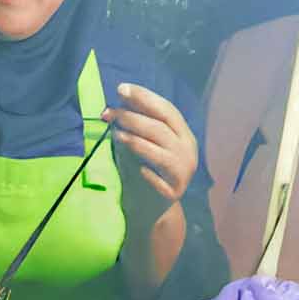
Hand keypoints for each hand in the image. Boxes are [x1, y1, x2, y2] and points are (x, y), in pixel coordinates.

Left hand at [103, 82, 197, 220]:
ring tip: (116, 134)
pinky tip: (138, 169)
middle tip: (111, 113)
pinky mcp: (175, 192)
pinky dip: (149, 173)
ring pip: (161, 152)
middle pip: (162, 129)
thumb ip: (135, 127)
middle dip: (134, 117)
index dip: (144, 98)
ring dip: (137, 141)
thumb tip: (118, 104)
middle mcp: (188, 151)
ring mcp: (183, 173)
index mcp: (183, 135)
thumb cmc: (145, 172)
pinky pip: (160, 181)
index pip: (166, 110)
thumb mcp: (141, 145)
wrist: (153, 210)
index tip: (121, 89)